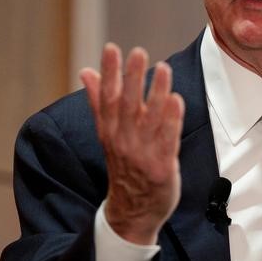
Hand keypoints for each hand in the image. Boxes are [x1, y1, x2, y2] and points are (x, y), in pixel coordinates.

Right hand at [80, 44, 183, 245]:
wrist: (132, 212)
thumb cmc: (124, 166)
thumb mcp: (108, 134)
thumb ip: (99, 101)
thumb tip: (86, 71)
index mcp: (110, 131)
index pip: (106, 97)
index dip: (109, 72)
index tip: (112, 48)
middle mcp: (123, 140)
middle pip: (126, 105)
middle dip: (131, 77)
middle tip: (137, 52)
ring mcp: (142, 154)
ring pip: (149, 119)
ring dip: (155, 92)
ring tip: (162, 68)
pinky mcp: (161, 167)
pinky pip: (166, 141)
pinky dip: (171, 121)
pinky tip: (176, 100)